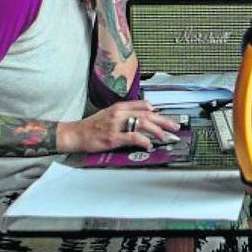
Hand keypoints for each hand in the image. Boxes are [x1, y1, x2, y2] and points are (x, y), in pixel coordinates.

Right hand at [58, 99, 180, 152]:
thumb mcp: (110, 113)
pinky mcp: (113, 137)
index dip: (158, 112)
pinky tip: (149, 145)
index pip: (144, 105)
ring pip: (143, 123)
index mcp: (120, 106)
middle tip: (175, 127)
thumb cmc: (93, 125)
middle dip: (164, 121)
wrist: (76, 133)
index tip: (166, 118)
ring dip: (157, 130)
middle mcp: (120, 113)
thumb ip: (126, 114)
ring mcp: (116, 125)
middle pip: (148, 114)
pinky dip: (144, 141)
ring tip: (165, 137)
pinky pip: (133, 137)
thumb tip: (143, 118)